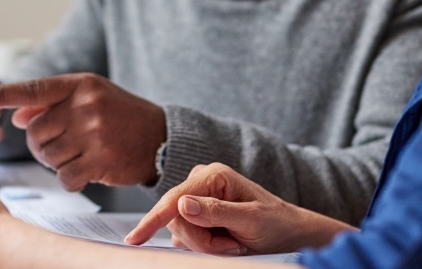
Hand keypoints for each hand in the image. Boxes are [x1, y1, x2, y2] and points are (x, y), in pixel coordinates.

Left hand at [0, 73, 165, 190]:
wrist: (160, 136)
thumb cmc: (119, 114)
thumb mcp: (89, 97)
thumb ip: (51, 103)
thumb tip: (17, 117)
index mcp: (79, 85)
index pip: (33, 89)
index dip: (1, 94)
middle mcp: (85, 106)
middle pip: (35, 132)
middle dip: (40, 143)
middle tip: (59, 144)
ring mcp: (93, 134)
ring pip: (47, 156)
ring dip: (55, 161)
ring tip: (76, 154)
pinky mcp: (100, 161)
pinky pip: (64, 177)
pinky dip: (69, 178)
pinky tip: (84, 169)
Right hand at [124, 163, 353, 254]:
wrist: (287, 231)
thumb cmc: (274, 223)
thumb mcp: (251, 219)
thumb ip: (216, 211)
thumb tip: (182, 204)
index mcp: (212, 175)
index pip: (174, 199)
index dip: (153, 220)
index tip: (134, 239)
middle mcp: (200, 181)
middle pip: (176, 219)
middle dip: (200, 240)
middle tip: (230, 247)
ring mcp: (195, 198)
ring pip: (179, 230)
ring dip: (203, 245)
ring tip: (232, 244)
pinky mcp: (194, 214)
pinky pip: (184, 235)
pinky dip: (202, 245)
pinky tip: (224, 242)